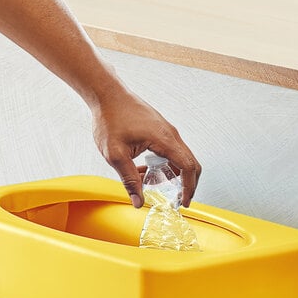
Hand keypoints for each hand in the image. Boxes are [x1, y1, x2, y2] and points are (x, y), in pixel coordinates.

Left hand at [91, 88, 200, 207]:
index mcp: (164, 139)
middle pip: (190, 163)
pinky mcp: (160, 131)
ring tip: (151, 184)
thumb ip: (129, 180)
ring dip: (171, 175)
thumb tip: (138, 202)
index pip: (188, 167)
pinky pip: (170, 152)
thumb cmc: (110, 119)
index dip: (189, 187)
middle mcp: (170, 134)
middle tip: (177, 200)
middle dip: (187, 184)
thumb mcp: (115, 155)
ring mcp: (167, 131)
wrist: (107, 95)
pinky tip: (144, 171)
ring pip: (180, 158)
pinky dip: (164, 165)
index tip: (184, 202)